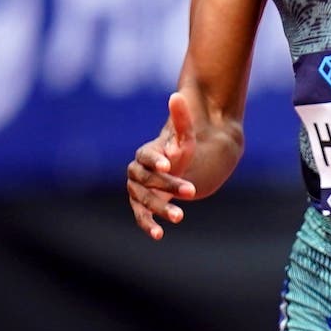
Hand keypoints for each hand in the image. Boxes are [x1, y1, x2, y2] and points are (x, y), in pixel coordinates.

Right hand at [127, 92, 198, 239]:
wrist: (182, 168)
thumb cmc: (184, 150)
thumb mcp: (186, 136)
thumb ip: (181, 118)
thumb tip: (177, 95)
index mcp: (147, 153)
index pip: (146, 157)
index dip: (155, 161)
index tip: (169, 165)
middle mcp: (138, 172)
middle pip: (148, 180)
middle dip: (168, 186)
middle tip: (192, 191)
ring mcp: (139, 190)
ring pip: (143, 200)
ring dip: (159, 209)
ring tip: (179, 217)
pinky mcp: (143, 205)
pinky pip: (141, 215)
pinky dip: (148, 224)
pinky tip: (158, 235)